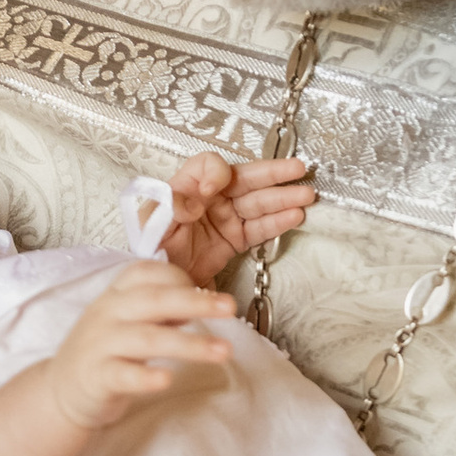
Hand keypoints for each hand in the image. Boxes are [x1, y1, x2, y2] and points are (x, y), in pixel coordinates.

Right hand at [51, 265, 234, 431]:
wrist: (61, 390)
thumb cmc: (104, 352)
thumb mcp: (128, 321)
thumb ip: (160, 310)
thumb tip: (201, 301)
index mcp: (116, 295)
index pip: (147, 273)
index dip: (180, 278)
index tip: (209, 291)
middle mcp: (107, 313)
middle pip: (155, 300)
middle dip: (196, 301)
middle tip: (230, 307)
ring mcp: (100, 345)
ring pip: (148, 338)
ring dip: (189, 344)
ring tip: (223, 352)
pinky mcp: (96, 377)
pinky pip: (123, 375)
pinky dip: (145, 377)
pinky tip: (167, 380)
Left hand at [159, 148, 317, 286]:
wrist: (157, 288)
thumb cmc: (148, 253)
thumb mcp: (152, 227)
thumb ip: (171, 206)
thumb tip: (194, 197)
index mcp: (185, 188)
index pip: (208, 166)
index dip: (215, 173)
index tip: (212, 189)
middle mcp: (209, 198)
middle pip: (244, 179)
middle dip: (272, 174)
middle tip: (296, 169)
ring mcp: (224, 218)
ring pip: (257, 202)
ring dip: (283, 198)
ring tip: (306, 195)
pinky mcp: (234, 240)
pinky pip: (259, 228)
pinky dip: (278, 222)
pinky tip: (294, 216)